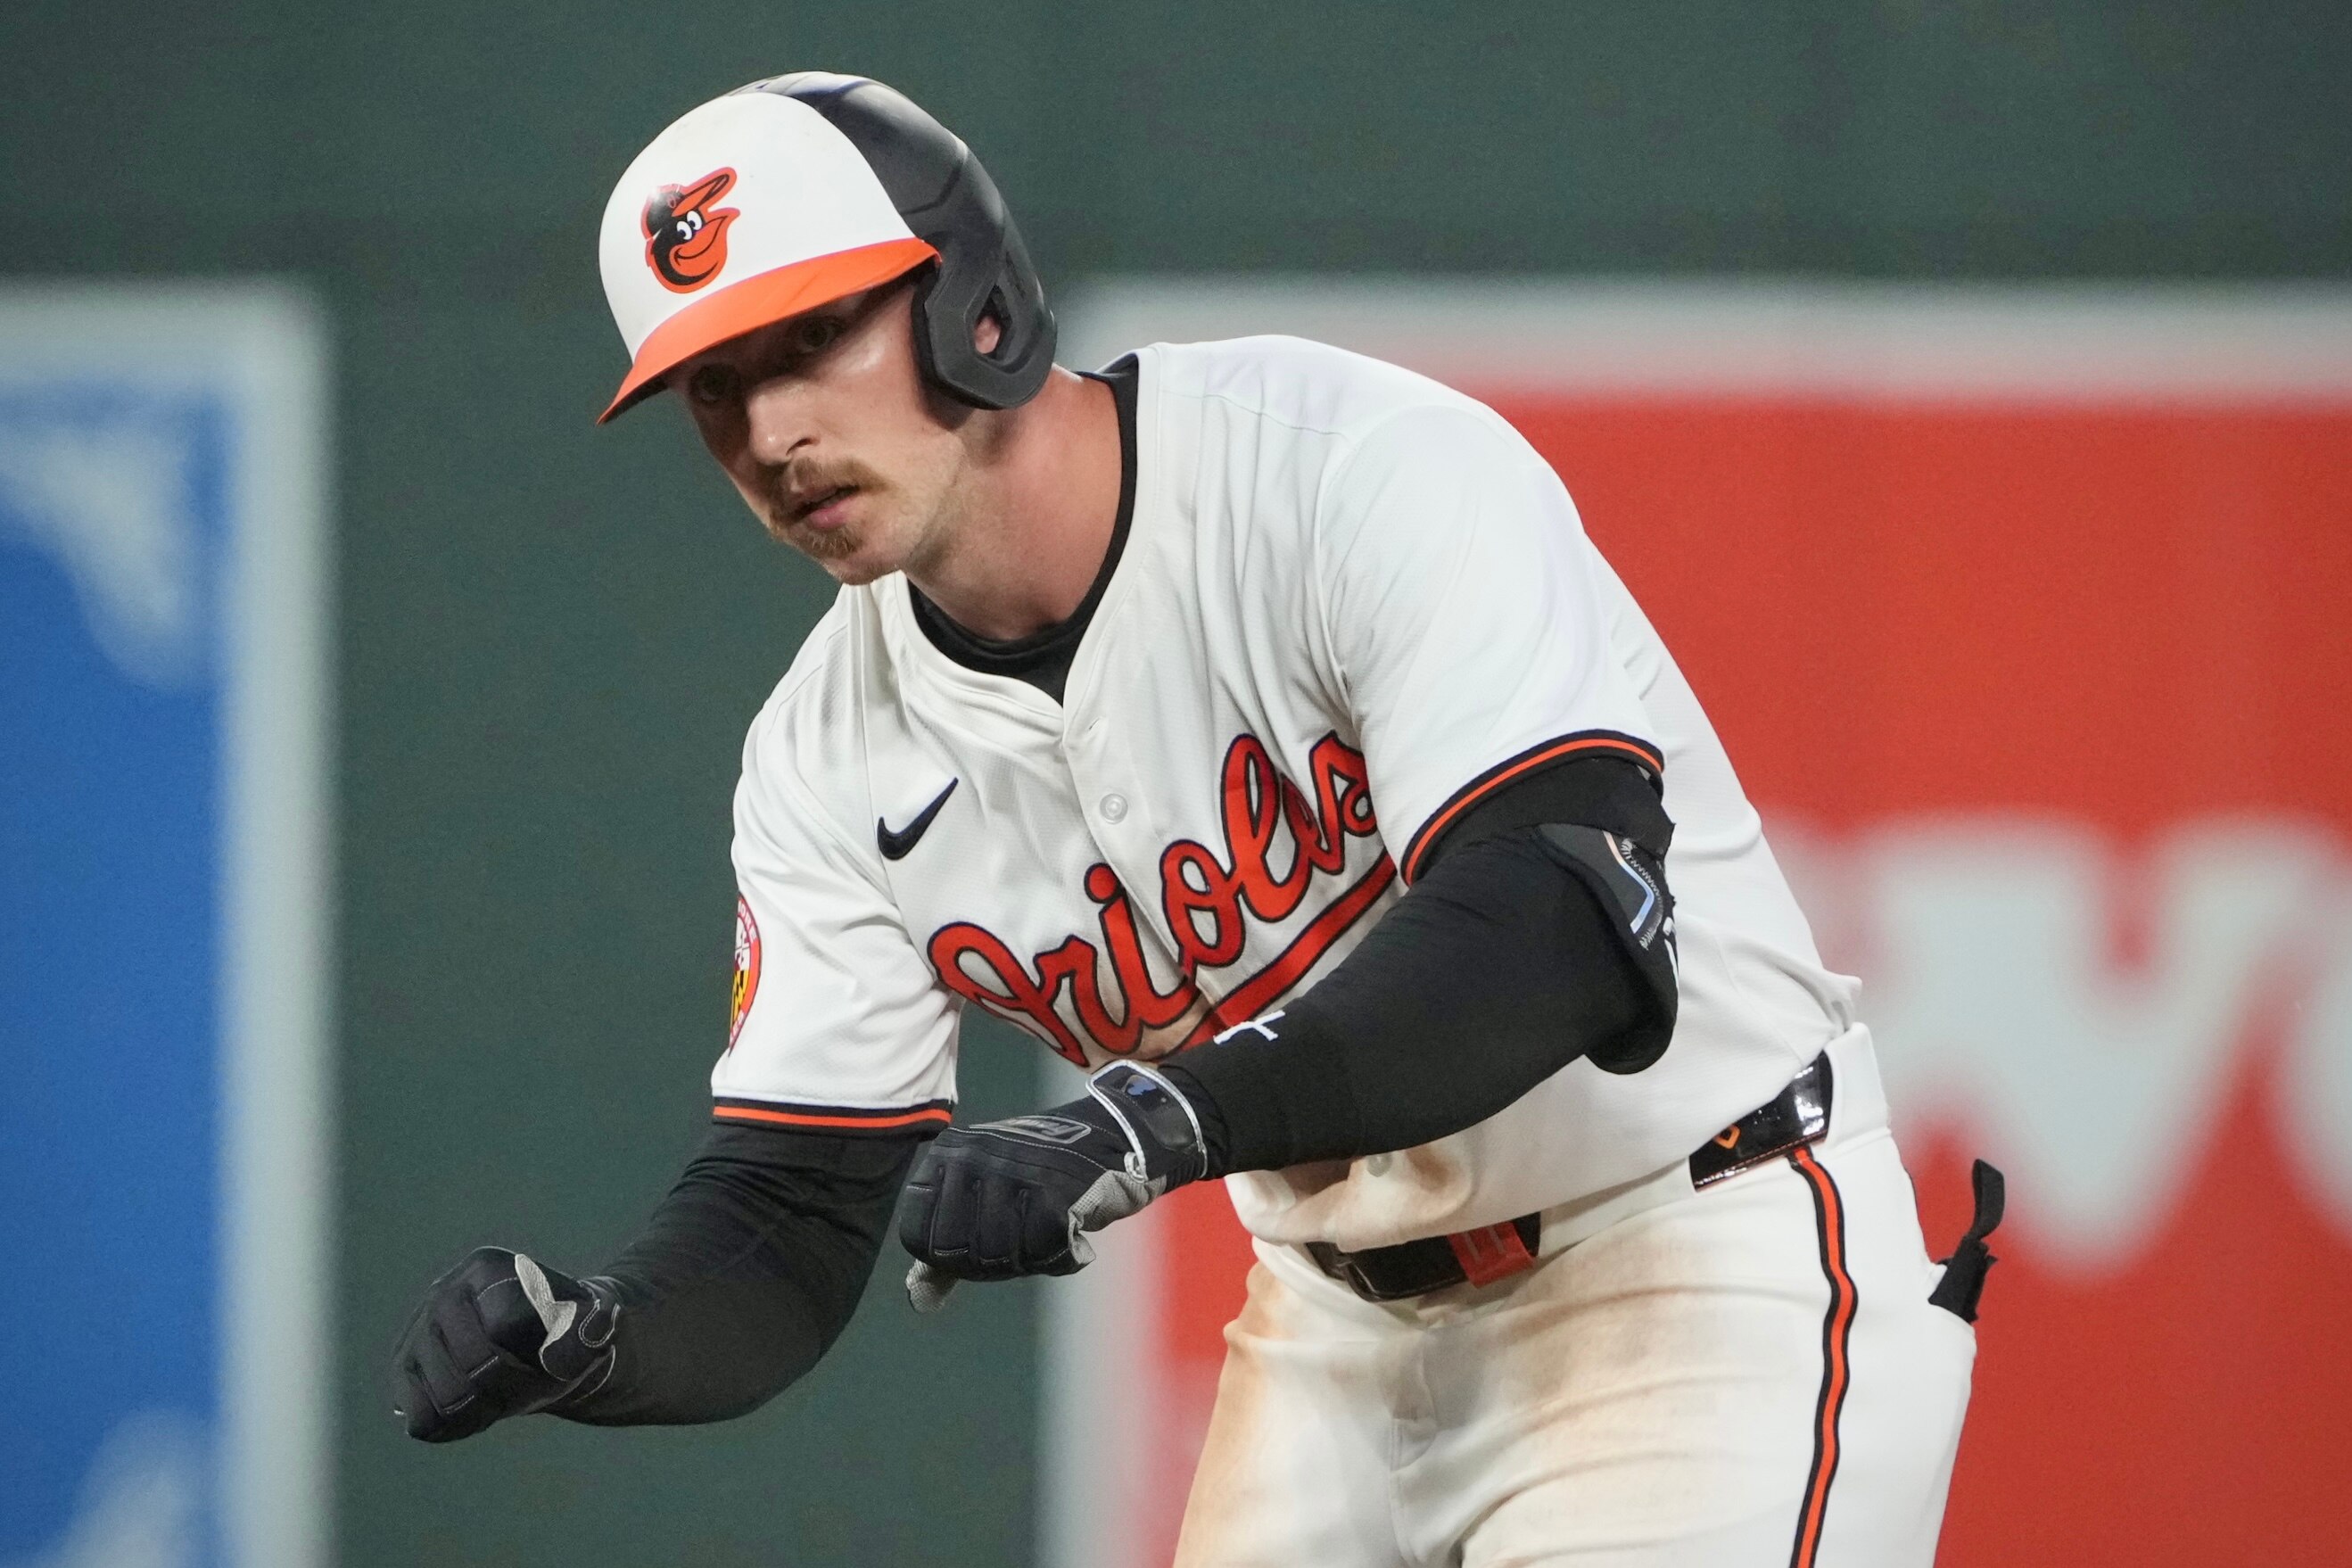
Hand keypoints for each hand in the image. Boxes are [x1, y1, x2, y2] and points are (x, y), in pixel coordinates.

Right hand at [389, 1247, 619, 1441]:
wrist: (543, 1352)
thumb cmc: (570, 1333)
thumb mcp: (596, 1323)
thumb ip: (597, 1324)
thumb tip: (583, 1339)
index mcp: (487, 1268)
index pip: (504, 1327)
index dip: (537, 1356)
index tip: (556, 1356)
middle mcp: (442, 1293)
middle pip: (476, 1368)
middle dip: (514, 1388)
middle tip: (531, 1383)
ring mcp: (416, 1334)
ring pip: (448, 1399)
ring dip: (487, 1410)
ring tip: (503, 1394)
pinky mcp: (404, 1374)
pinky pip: (423, 1420)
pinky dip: (457, 1427)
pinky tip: (478, 1409)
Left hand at [898, 1062, 1208, 1311]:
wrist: (1110, 1140)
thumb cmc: (1040, 1178)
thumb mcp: (981, 1203)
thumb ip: (945, 1249)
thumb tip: (918, 1300)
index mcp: (943, 1158)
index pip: (919, 1239)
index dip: (953, 1257)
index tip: (987, 1235)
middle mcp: (970, 1158)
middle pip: (958, 1253)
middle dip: (994, 1259)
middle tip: (1026, 1231)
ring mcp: (1010, 1172)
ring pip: (997, 1255)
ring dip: (1032, 1255)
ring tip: (1051, 1225)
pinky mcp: (1053, 1192)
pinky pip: (1042, 1253)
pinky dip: (1065, 1254)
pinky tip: (1075, 1228)